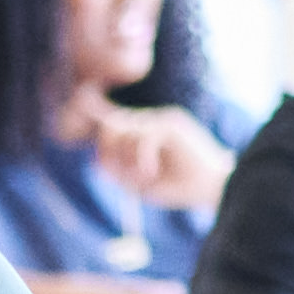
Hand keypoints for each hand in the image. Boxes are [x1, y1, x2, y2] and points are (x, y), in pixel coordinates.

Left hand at [81, 104, 228, 217]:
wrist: (213, 190)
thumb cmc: (179, 189)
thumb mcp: (140, 183)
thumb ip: (119, 170)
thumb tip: (97, 159)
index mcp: (145, 134)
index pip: (114, 120)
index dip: (95, 114)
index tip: (81, 103)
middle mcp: (153, 123)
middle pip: (113, 124)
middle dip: (108, 151)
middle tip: (120, 174)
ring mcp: (163, 121)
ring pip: (125, 130)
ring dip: (126, 159)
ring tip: (142, 178)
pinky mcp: (172, 125)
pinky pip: (142, 137)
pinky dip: (141, 159)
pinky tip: (150, 174)